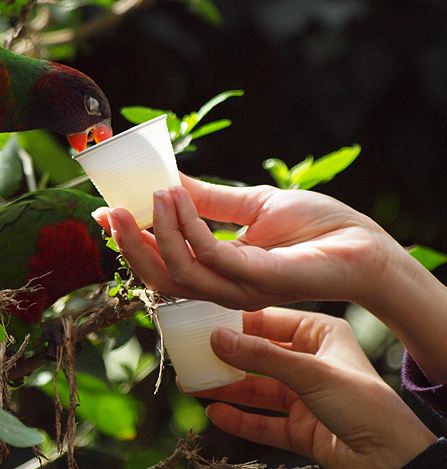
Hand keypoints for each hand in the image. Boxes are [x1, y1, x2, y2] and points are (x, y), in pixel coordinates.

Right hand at [93, 174, 405, 310]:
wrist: (364, 243)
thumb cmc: (316, 227)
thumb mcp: (250, 205)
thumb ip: (208, 200)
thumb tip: (167, 180)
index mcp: (217, 272)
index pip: (161, 265)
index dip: (129, 242)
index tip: (104, 211)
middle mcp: (222, 287)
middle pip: (159, 277)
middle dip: (129, 245)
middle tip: (111, 210)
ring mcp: (239, 288)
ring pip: (178, 272)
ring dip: (157, 233)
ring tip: (151, 194)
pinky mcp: (259, 280)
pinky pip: (211, 255)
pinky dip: (189, 227)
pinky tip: (177, 196)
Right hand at [193, 308, 435, 468]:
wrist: (390, 458)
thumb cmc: (362, 402)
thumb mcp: (309, 371)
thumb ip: (260, 356)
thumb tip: (217, 339)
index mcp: (319, 334)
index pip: (269, 321)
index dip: (237, 323)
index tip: (203, 322)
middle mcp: (309, 361)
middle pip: (257, 356)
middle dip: (226, 358)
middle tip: (192, 355)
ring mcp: (303, 395)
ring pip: (256, 389)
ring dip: (227, 388)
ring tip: (194, 386)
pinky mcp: (299, 426)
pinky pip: (262, 420)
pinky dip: (240, 418)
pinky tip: (216, 413)